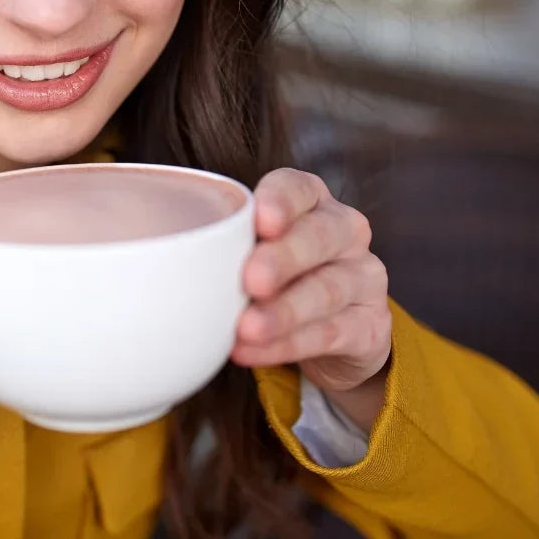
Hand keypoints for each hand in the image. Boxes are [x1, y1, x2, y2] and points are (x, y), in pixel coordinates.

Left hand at [231, 169, 390, 412]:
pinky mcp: (370, 325)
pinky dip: (288, 345)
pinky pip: (330, 334)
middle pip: (321, 235)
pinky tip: (254, 351)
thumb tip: (168, 257)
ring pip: (327, 288)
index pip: (300, 187)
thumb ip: (226, 245)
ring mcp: (363, 276)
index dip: (281, 201)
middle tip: (250, 280)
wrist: (334, 331)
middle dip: (283, 257)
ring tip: (245, 328)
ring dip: (284, 311)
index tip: (261, 222)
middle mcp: (344, 231)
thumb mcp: (254, 250)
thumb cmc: (277, 275)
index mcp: (312, 201)